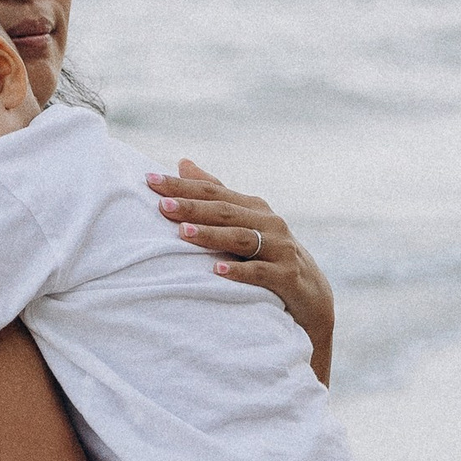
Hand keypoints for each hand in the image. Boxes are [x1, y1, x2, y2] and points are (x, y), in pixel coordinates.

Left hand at [147, 159, 335, 380]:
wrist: (311, 296)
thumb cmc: (269, 256)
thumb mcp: (245, 223)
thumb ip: (216, 194)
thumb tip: (182, 163)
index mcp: (253, 208)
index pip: (213, 191)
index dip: (182, 185)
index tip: (149, 180)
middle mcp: (269, 223)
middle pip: (224, 211)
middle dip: (191, 207)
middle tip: (161, 205)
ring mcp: (280, 249)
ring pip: (241, 238)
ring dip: (211, 235)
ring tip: (183, 233)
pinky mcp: (287, 276)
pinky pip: (260, 272)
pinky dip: (239, 271)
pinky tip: (217, 270)